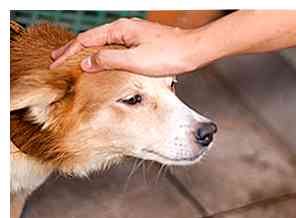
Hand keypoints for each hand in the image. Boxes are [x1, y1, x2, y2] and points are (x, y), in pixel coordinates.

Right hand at [50, 18, 199, 76]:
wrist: (193, 51)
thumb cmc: (168, 54)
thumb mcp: (134, 60)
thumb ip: (108, 60)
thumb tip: (86, 63)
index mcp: (120, 30)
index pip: (86, 40)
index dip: (69, 52)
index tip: (55, 63)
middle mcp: (124, 29)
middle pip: (92, 39)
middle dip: (73, 50)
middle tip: (56, 60)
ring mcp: (132, 36)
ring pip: (103, 44)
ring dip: (87, 53)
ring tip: (73, 62)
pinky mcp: (140, 43)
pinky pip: (114, 48)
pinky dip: (102, 55)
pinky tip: (100, 62)